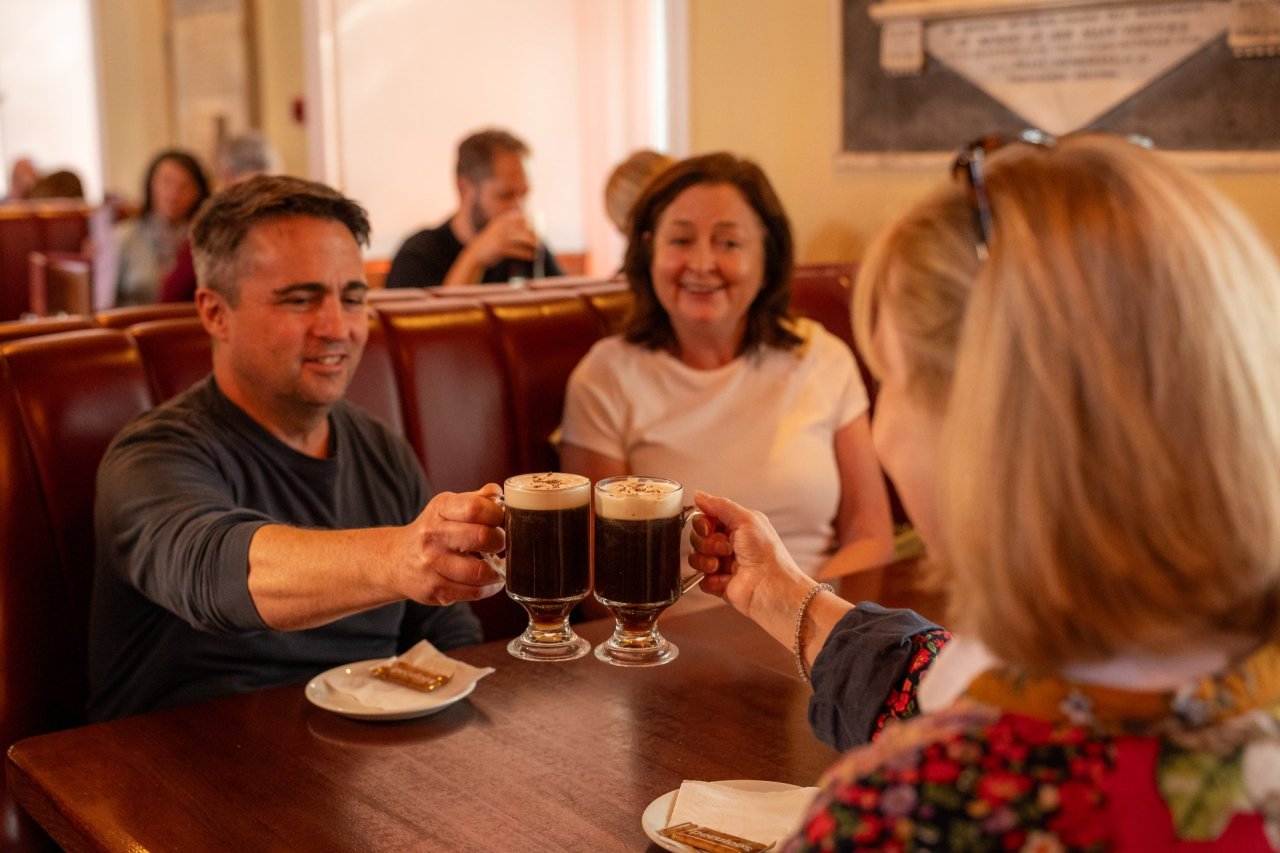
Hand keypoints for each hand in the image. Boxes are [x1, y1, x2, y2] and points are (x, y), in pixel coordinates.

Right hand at [392, 484, 506, 604]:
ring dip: (498, 570)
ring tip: (500, 565)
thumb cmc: (433, 531)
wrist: (396, 559)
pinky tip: (489, 580)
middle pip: (482, 537)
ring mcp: (432, 565)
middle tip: (502, 544)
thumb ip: (475, 499)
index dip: (497, 514)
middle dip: (501, 541)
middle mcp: (432, 536)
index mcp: (440, 509)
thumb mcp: (448, 508)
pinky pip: (474, 592)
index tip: (502, 520)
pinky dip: (489, 588)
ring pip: (480, 571)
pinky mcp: (435, 590)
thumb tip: (497, 492)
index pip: (475, 507)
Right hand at [468, 209, 536, 266]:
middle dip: (535, 235)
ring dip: (533, 244)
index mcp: (504, 219)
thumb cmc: (494, 241)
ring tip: (539, 249)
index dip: (533, 224)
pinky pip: (517, 251)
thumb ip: (516, 227)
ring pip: (522, 238)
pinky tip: (532, 257)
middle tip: (540, 242)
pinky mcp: (500, 248)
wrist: (477, 253)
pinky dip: (526, 254)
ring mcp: (501, 236)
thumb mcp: (503, 230)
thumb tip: (536, 229)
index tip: (539, 232)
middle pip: (525, 228)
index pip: (524, 218)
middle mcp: (503, 225)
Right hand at [688, 491, 808, 616]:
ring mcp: (723, 564)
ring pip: (695, 558)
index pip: (705, 518)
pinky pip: (700, 580)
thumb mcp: (746, 519)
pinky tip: (726, 579)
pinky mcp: (718, 584)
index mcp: (736, 526)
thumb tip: (699, 495)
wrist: (771, 587)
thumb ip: (720, 505)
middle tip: (725, 548)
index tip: (709, 527)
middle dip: (707, 543)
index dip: (702, 523)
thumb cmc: (767, 553)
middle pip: (697, 537)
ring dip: (706, 560)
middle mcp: (729, 544)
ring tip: (722, 565)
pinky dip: (711, 579)